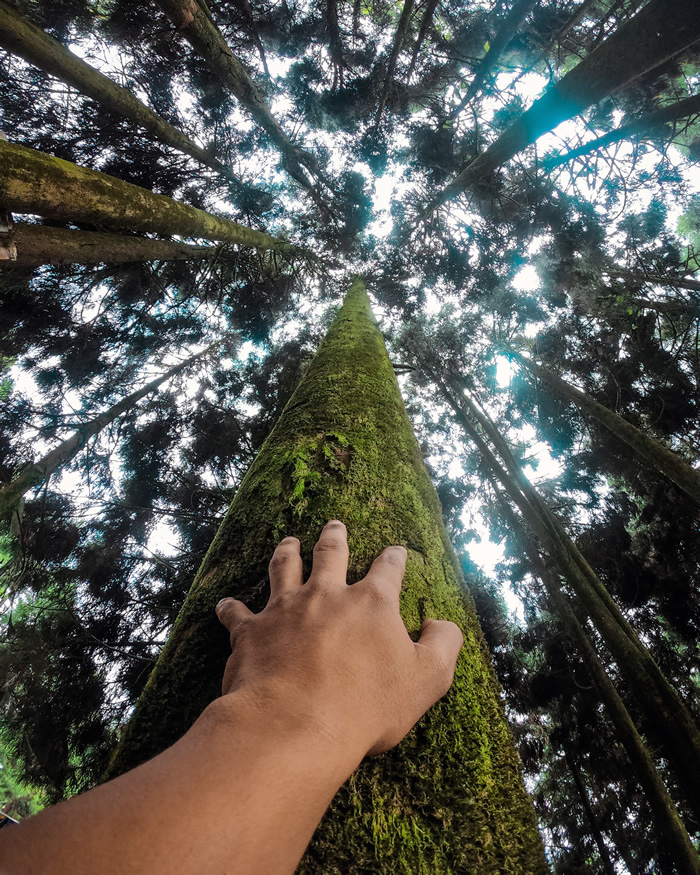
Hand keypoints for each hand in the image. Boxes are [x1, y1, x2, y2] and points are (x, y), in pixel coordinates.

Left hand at [215, 520, 463, 757]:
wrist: (295, 724)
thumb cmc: (366, 706)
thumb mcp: (428, 679)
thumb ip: (443, 645)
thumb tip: (441, 624)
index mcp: (371, 603)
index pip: (388, 569)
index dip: (394, 558)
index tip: (396, 551)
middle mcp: (326, 594)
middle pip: (331, 553)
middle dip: (335, 536)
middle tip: (334, 525)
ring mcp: (285, 608)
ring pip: (284, 567)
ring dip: (286, 551)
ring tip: (288, 541)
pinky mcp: (251, 630)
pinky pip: (236, 612)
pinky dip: (230, 607)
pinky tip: (225, 604)